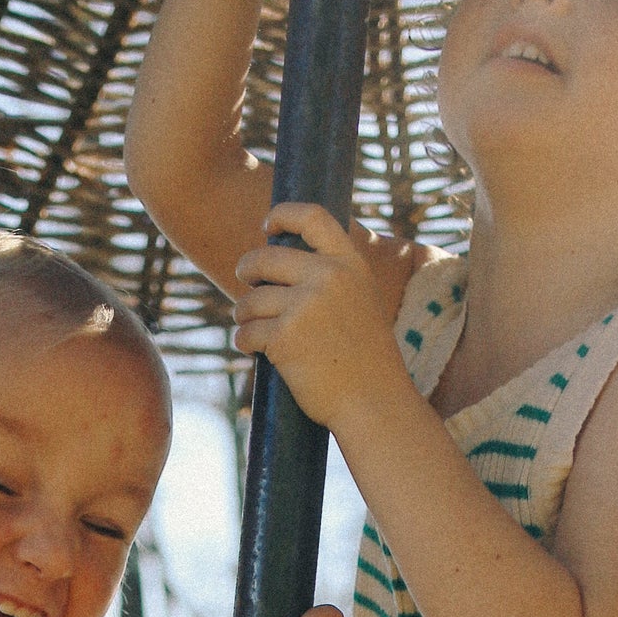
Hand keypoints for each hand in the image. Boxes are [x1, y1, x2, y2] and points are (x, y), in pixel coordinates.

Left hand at [233, 201, 399, 427]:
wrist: (374, 401)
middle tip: (244, 280)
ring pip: (250, 300)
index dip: (284, 215)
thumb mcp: (363, 302)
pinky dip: (244, 341)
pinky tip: (252, 348)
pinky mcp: (284, 337)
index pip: (312, 217)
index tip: (268, 225)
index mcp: (350, 264)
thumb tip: (285, 264)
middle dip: (247, 269)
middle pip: (266, 259)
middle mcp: (328, 277)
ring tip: (251, 326)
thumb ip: (335, 279)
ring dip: (244, 314)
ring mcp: (304, 306)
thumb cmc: (367, 360)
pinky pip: (247, 332)